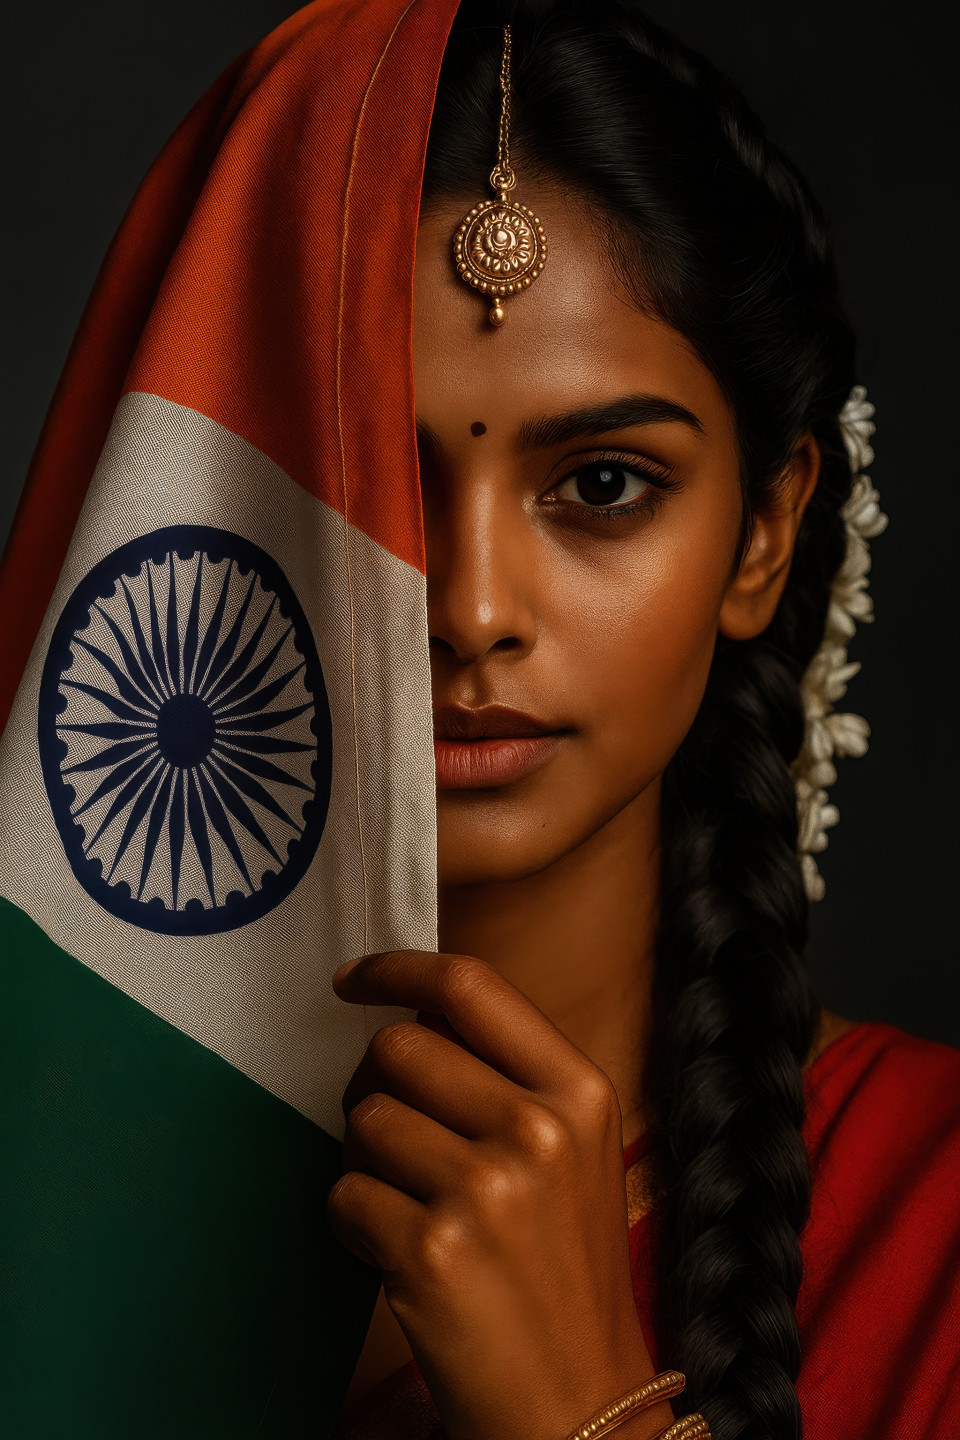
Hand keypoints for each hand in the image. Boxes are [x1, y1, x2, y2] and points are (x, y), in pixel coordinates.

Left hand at [326, 950, 672, 1439]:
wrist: (579, 1405)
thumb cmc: (565, 1272)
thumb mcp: (575, 1154)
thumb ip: (510, 1078)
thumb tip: (409, 1015)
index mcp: (579, 1092)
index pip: (470, 987)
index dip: (398, 969)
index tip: (352, 979)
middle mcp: (538, 1129)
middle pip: (398, 1048)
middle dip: (375, 1084)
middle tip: (392, 1135)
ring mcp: (486, 1190)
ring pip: (363, 1119)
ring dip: (364, 1160)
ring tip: (410, 1206)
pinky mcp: (431, 1251)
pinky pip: (344, 1195)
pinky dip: (354, 1223)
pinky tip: (399, 1255)